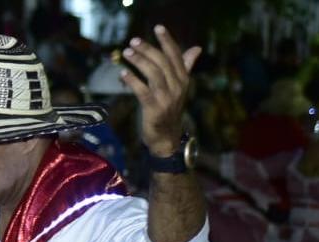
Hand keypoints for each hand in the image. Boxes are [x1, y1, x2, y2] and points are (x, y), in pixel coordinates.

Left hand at [119, 25, 200, 155]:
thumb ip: (185, 67)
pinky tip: (122, 73)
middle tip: (133, 41)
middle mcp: (178, 87)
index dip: (167, 40)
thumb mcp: (179, 87)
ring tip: (126, 53)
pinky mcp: (154, 109)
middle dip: (148, 49)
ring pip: (153, 74)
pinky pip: (142, 92)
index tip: (158, 27)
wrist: (167, 137)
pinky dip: (132, 81)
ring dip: (139, 62)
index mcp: (184, 79)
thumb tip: (196, 48)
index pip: (176, 55)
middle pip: (163, 62)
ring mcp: (167, 98)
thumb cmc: (170, 109)